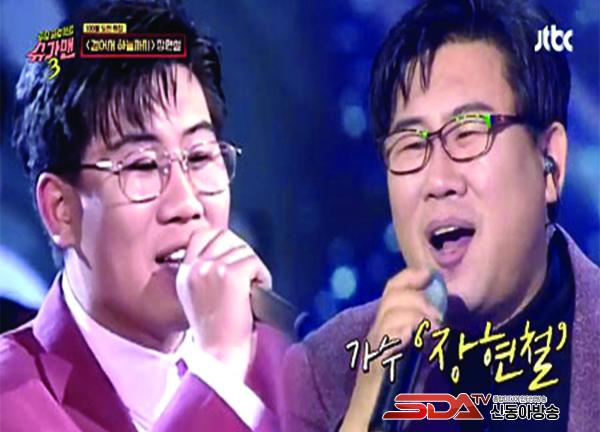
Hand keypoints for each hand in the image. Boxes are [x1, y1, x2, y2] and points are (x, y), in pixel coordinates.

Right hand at [176, 229, 271, 377]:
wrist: (219, 359)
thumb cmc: (217, 336)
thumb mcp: (200, 299)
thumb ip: (208, 274)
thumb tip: (231, 254)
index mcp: (184, 273)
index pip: (202, 234)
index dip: (223, 242)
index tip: (234, 259)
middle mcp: (194, 268)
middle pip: (226, 236)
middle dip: (242, 254)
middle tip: (248, 279)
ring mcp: (211, 269)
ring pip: (244, 250)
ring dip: (254, 269)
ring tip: (252, 293)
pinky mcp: (230, 274)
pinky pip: (255, 263)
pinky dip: (263, 278)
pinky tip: (258, 296)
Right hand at [340, 268, 441, 430]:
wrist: (371, 420)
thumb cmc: (395, 395)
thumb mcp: (416, 361)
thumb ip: (425, 341)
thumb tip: (441, 324)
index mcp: (386, 328)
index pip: (391, 290)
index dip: (409, 277)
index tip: (429, 275)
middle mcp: (377, 332)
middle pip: (392, 296)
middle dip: (419, 300)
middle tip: (438, 321)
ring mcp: (374, 346)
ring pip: (391, 312)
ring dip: (417, 315)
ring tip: (433, 332)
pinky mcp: (376, 362)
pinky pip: (386, 336)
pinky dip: (401, 330)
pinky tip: (413, 337)